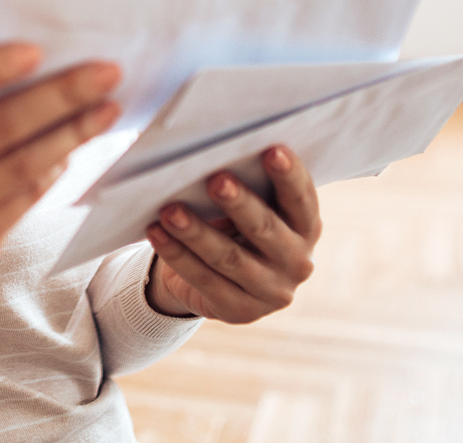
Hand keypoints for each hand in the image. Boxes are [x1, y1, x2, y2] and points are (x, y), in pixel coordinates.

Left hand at [145, 145, 320, 322]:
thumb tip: (212, 155)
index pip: (302, 199)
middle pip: (265, 229)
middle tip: (216, 180)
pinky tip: (156, 232)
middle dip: (240, 203)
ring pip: (230, 258)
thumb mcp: (252, 207)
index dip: (289, 175)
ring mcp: (271, 292)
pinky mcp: (239, 311)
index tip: (272, 150)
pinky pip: (204, 280)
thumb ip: (247, 185)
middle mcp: (297, 262)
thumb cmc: (237, 224)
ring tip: (170, 210)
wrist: (223, 279)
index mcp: (306, 228)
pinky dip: (177, 255)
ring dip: (197, 232)